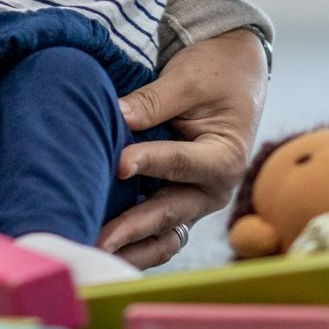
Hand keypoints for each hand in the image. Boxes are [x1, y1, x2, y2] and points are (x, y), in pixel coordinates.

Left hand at [97, 28, 268, 266]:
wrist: (234, 74)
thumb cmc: (214, 74)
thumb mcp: (187, 80)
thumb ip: (153, 101)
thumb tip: (118, 116)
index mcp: (224, 158)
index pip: (179, 163)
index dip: (148, 163)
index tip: (117, 164)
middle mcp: (214, 189)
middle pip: (169, 213)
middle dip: (132, 229)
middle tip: (98, 239)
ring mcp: (196, 201)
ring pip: (163, 235)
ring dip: (132, 247)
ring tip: (95, 254)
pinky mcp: (180, 202)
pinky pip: (158, 232)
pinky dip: (134, 241)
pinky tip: (103, 245)